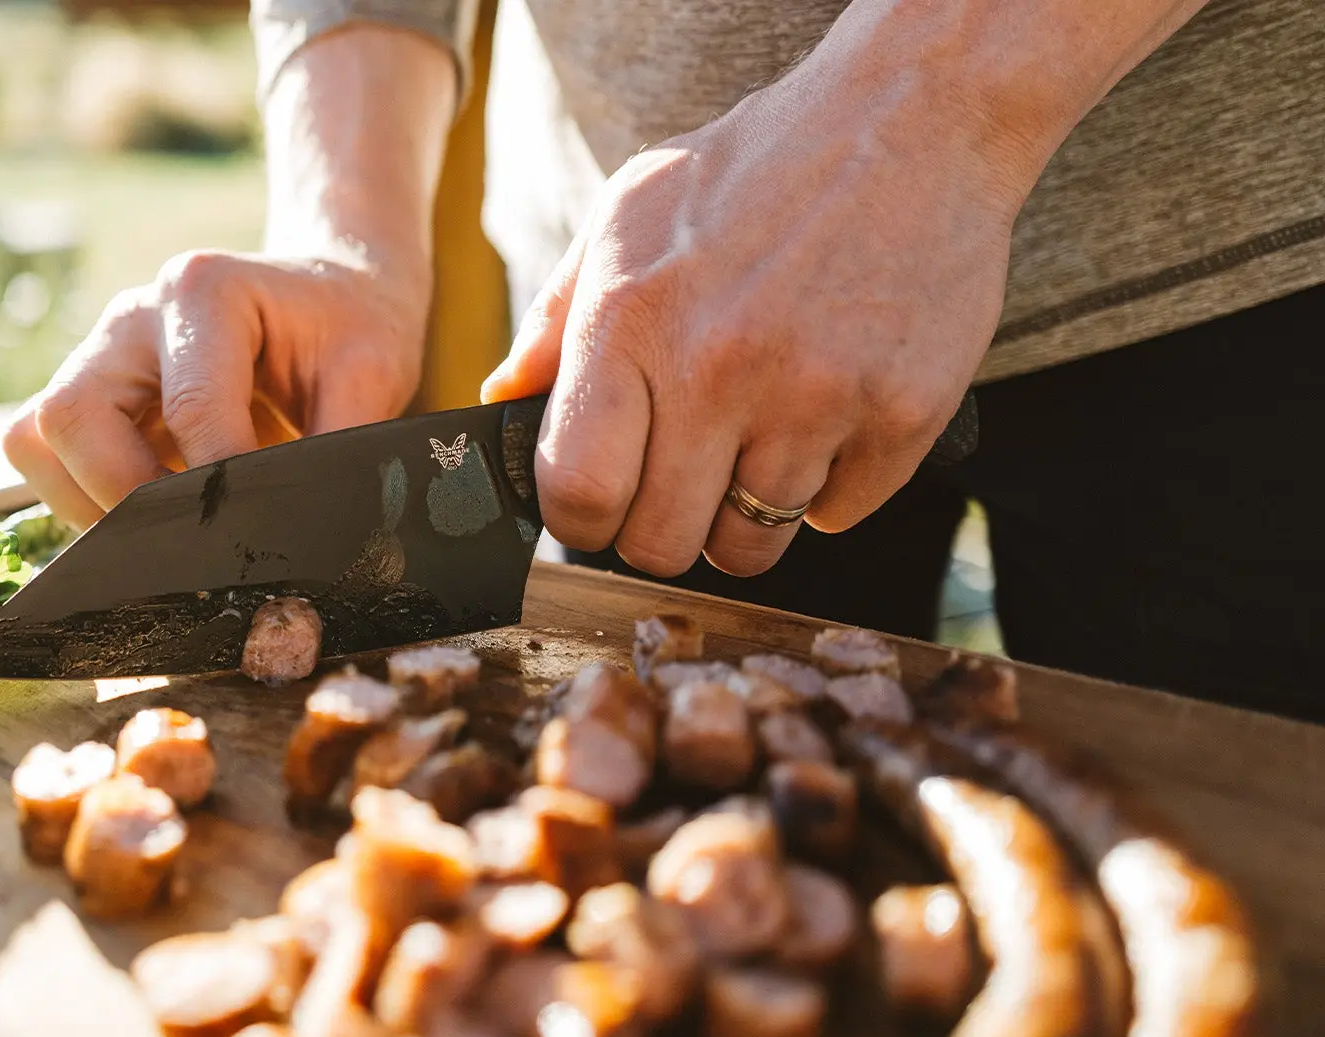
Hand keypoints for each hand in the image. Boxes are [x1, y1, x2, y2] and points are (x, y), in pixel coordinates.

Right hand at [3, 248, 428, 526]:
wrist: (327, 294)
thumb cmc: (349, 330)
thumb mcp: (372, 374)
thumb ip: (342, 446)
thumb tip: (313, 534)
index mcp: (205, 290)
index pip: (188, 409)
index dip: (218, 489)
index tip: (254, 536)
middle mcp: (134, 316)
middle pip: (73, 414)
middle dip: (127, 497)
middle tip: (193, 540)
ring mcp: (99, 351)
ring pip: (40, 437)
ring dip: (92, 502)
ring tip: (169, 532)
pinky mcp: (86, 390)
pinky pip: (41, 453)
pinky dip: (80, 498)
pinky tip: (149, 515)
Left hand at [482, 49, 1032, 577]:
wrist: (912, 116)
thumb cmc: (756, 167)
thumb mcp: (627, 215)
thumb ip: (556, 317)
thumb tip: (501, 403)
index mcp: (633, 321)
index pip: (579, 492)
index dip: (582, 519)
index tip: (601, 504)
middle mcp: (719, 367)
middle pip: (661, 543)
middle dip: (661, 529)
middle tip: (683, 480)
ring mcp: (816, 397)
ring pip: (751, 544)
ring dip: (745, 513)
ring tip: (756, 441)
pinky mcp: (901, 414)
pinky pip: (839, 515)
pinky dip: (830, 486)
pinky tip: (827, 416)